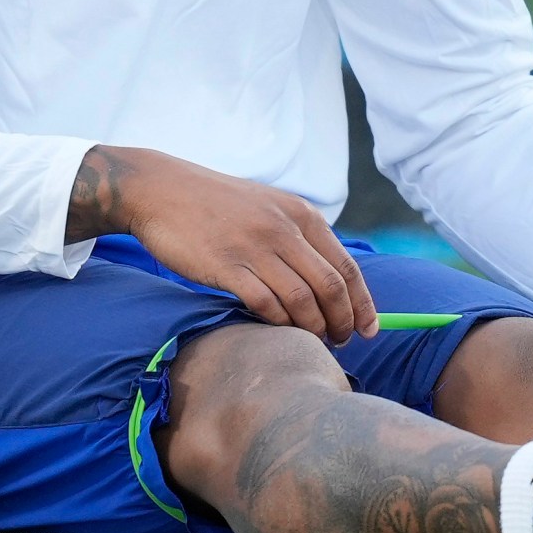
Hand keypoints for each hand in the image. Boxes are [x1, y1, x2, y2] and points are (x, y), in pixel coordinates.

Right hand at [70, 145, 379, 344]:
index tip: (370, 329)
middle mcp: (284, 229)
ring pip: (302, 300)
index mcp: (301, 214)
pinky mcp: (226, 266)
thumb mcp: (268, 207)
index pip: (347, 266)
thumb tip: (330, 281)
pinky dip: (278, 322)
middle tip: (342, 342)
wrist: (162, 189)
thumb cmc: (216, 204)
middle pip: (331, 287)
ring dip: (313, 328)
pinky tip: (278, 330)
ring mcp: (255, 247)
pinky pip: (265, 304)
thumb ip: (298, 236)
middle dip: (343, 322)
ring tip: (314, 343)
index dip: (363, 303)